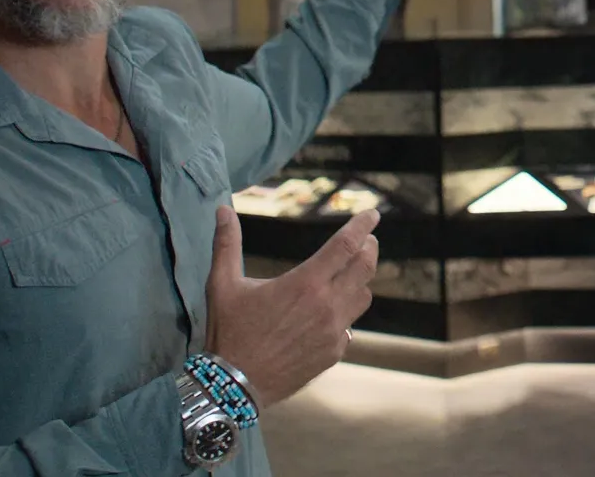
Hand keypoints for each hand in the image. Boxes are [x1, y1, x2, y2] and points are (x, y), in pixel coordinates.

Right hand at [204, 206, 378, 407]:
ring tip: (350, 274)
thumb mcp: (222, 285)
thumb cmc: (229, 332)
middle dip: (369, 249)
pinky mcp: (333, 353)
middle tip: (367, 241)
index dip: (362, 225)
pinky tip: (332, 313)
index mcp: (305, 283)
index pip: (346, 245)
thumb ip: (226, 244)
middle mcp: (326, 305)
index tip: (373, 214)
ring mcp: (333, 332)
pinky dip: (346, 314)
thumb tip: (222, 210)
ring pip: (363, 297)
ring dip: (360, 281)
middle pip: (365, 268)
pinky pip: (350, 327)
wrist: (234, 385)